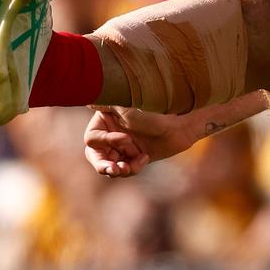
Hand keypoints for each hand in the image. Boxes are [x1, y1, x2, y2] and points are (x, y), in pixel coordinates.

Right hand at [83, 106, 206, 177]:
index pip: (92, 139)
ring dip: (118, 169)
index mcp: (105, 120)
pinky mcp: (134, 157)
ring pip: (109, 166)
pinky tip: (145, 157)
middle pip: (95, 156)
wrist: (181, 125)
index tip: (127, 138)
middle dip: (103, 165)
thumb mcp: (129, 109)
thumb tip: (88, 100)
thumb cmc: (156, 113)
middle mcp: (111, 133)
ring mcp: (122, 147)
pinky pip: (126, 170)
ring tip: (126, 168)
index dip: (107, 142)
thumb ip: (109, 105)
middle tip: (114, 170)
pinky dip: (134, 167)